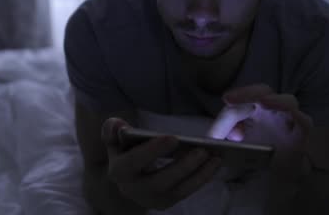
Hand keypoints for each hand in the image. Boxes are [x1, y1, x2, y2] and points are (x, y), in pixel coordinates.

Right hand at [101, 118, 221, 210]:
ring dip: (199, 174)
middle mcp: (134, 190)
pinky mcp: (166, 202)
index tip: (172, 138)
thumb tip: (118, 125)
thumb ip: (112, 130)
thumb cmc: (124, 152)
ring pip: (178, 190)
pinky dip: (202, 178)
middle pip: (160, 181)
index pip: (134, 162)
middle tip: (202, 150)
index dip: (152, 150)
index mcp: (118, 171)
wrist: (126, 178)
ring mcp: (152, 199)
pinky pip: (187, 192)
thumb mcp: (114, 139)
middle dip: (183, 166)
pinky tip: (215, 163)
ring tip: (215, 157)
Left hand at [210, 85, 312, 180]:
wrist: (276, 173)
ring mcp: (289, 121)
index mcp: (255, 108)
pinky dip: (299, 118)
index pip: (245, 95)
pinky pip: (305, 122)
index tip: (224, 105)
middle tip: (229, 100)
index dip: (236, 97)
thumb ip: (222, 134)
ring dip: (276, 100)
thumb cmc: (256, 153)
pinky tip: (291, 116)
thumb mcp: (232, 143)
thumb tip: (211, 137)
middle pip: (264, 91)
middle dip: (248, 92)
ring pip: (288, 101)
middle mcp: (273, 109)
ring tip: (263, 103)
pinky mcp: (302, 136)